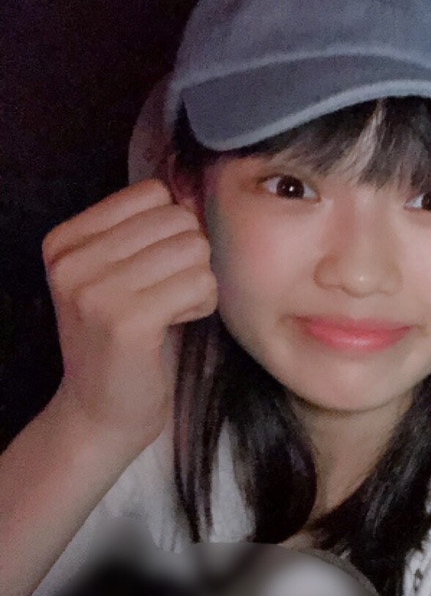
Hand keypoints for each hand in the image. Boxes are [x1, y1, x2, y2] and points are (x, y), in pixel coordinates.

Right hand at [42, 180, 216, 461]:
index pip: (153, 194)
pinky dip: (202, 304)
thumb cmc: (126, 339)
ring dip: (198, 283)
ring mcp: (94, 290)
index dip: (171, 232)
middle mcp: (71, 260)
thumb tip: (196, 184)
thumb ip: (144, 230)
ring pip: (195, 250)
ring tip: (169, 311)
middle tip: (165, 296)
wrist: (102, 411)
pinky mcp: (127, 321)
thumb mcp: (118, 273)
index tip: (151, 271)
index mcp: (64, 238)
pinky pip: (202, 283)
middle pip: (179, 220)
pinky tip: (176, 324)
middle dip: (190, 258)